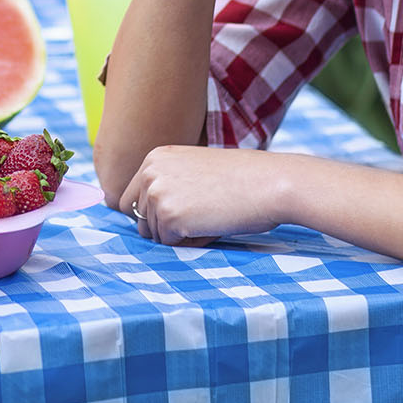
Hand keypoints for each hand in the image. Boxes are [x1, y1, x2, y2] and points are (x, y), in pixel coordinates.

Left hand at [116, 145, 288, 245]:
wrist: (271, 182)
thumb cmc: (243, 180)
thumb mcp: (195, 171)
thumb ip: (169, 185)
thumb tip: (146, 220)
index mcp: (155, 157)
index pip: (132, 198)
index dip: (155, 213)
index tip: (181, 213)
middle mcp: (150, 172)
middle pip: (139, 218)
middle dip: (166, 225)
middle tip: (203, 215)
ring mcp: (156, 193)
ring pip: (155, 234)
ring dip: (180, 235)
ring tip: (211, 216)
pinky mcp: (168, 216)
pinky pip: (170, 245)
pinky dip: (190, 243)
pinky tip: (213, 226)